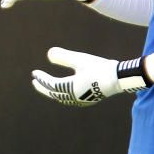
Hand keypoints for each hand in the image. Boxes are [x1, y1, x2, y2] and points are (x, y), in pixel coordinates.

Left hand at [31, 47, 149, 105]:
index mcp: (71, 88)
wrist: (119, 78)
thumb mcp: (81, 59)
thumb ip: (64, 57)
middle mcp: (74, 97)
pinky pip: (70, 98)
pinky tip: (65, 90)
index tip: (34, 73)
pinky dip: (63, 94)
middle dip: (44, 87)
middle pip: (54, 93)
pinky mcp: (89, 99)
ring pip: (62, 97)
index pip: (51, 84)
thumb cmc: (100, 67)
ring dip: (53, 91)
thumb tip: (48, 54)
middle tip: (35, 82)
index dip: (42, 79)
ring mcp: (82, 99)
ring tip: (47, 86)